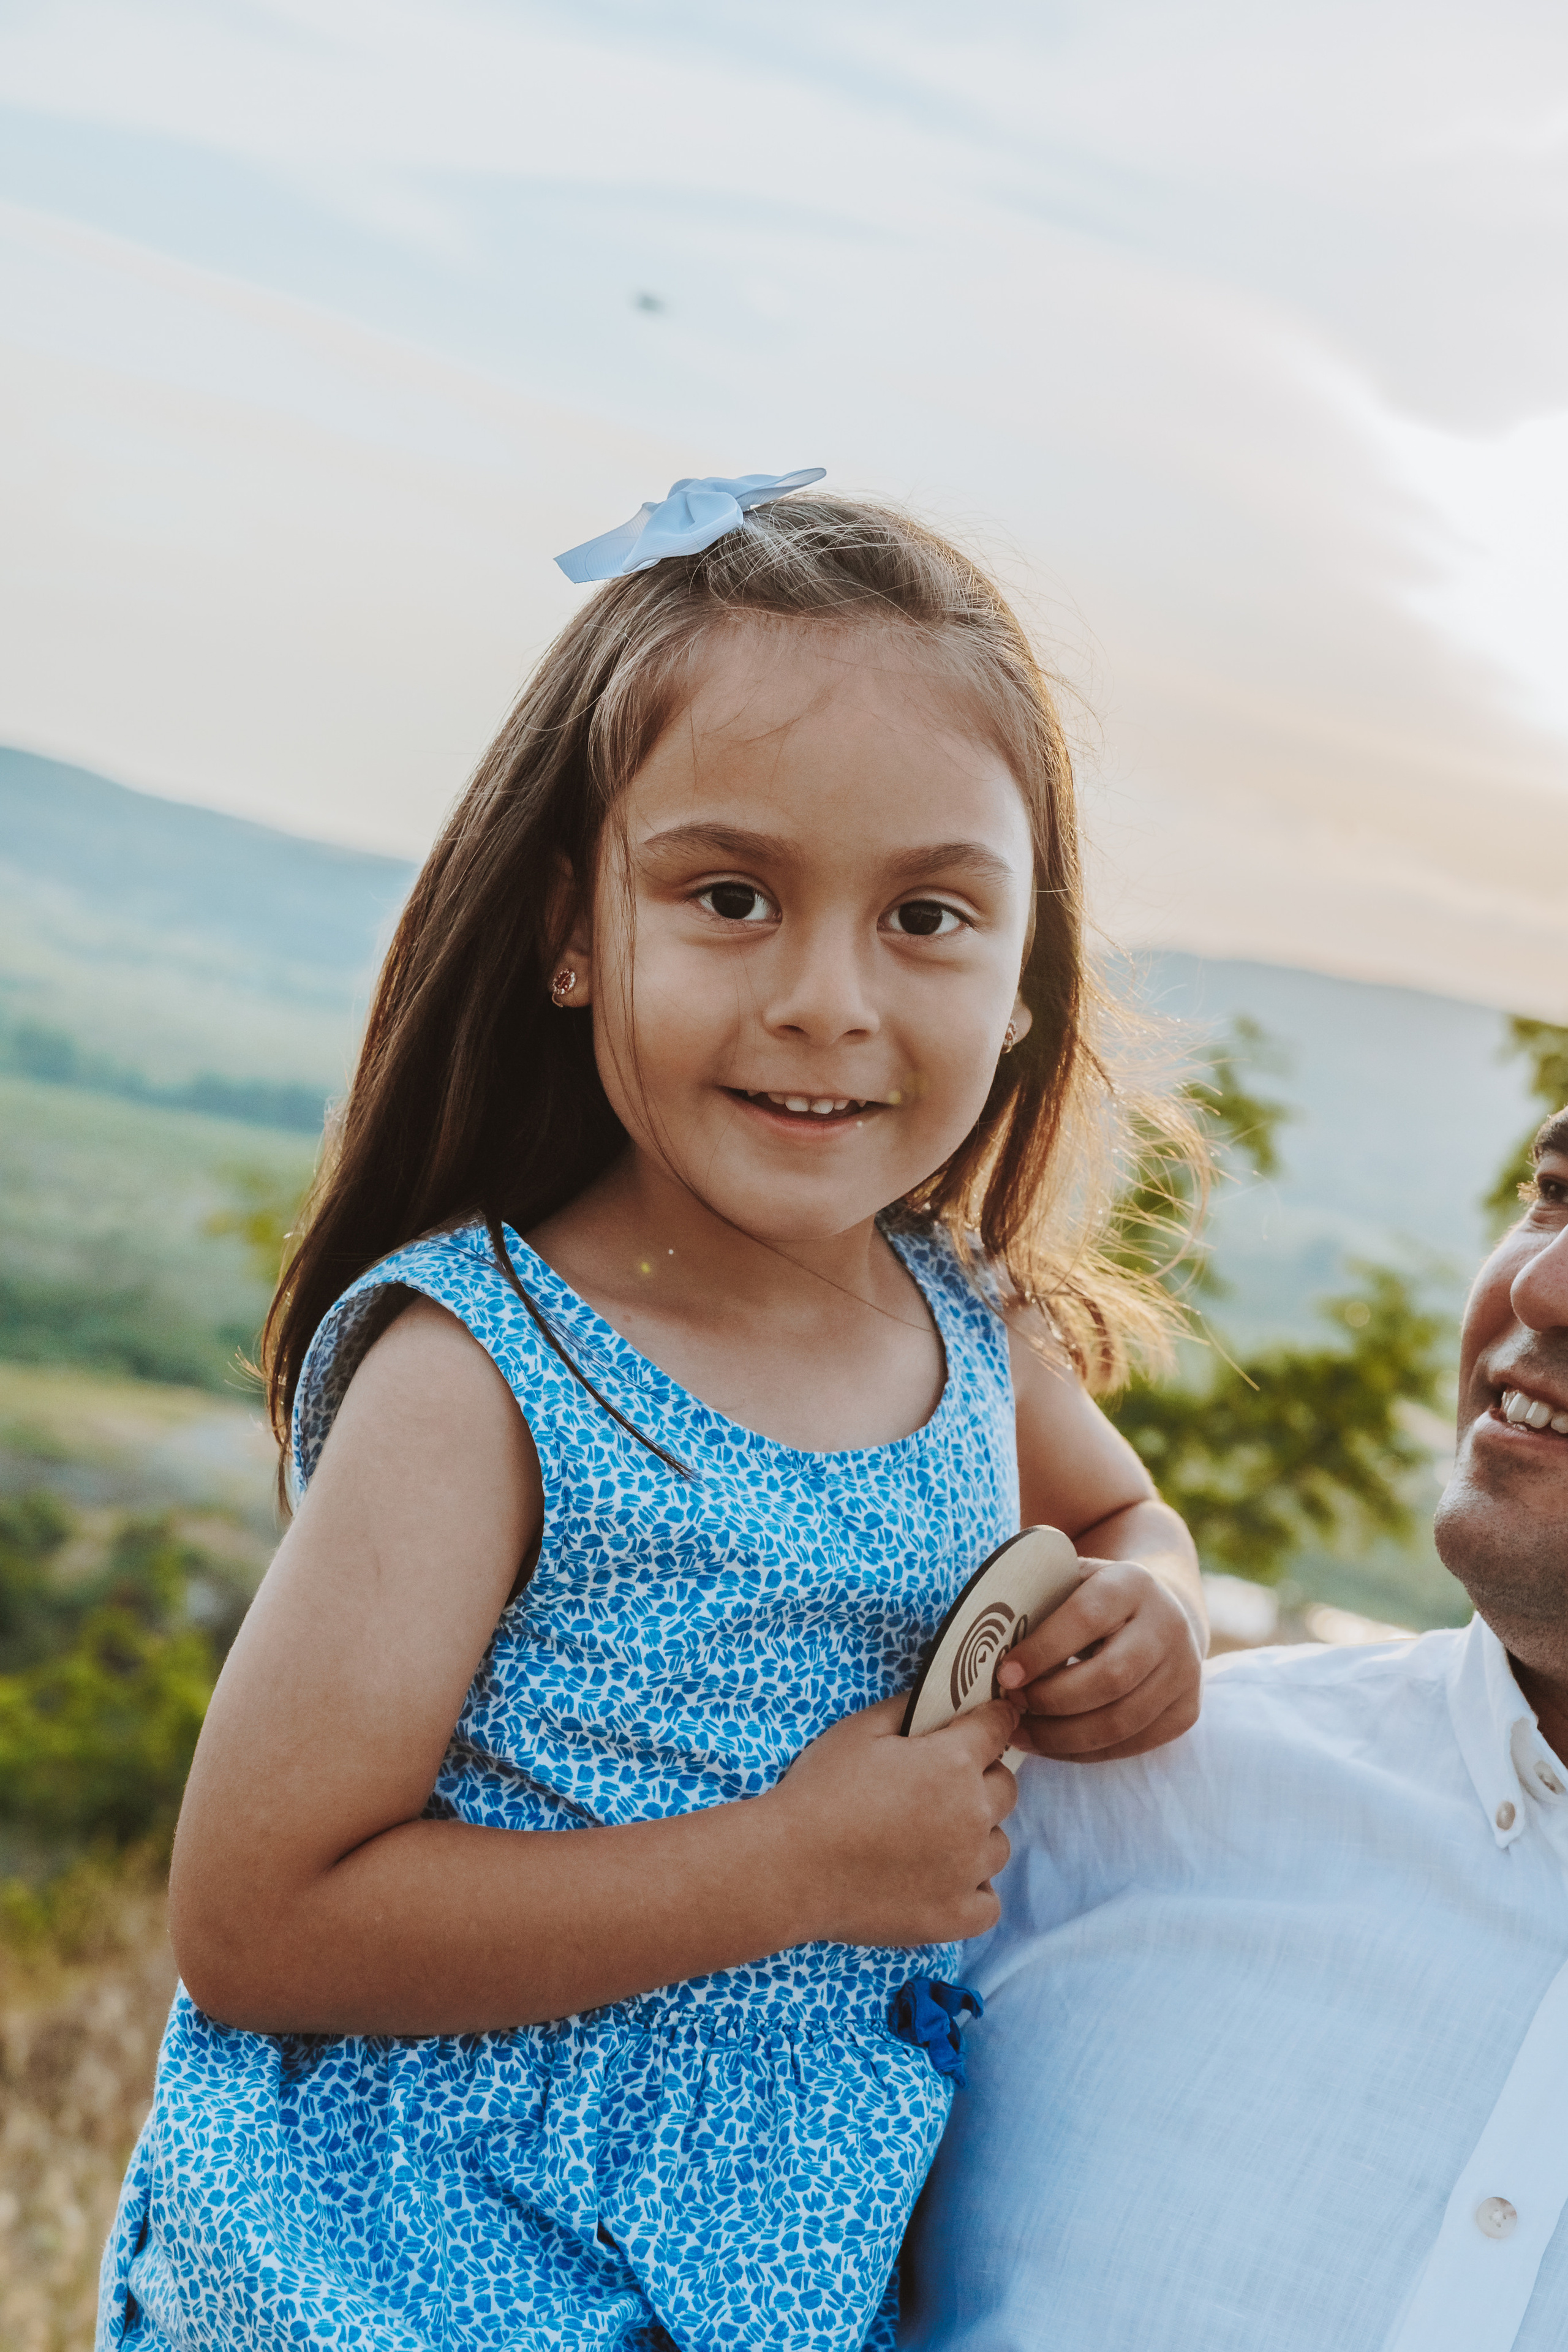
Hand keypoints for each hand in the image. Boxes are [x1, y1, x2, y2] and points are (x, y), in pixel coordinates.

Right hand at [769, 1692, 1020, 1947]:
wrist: (789, 1867)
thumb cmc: (820, 1791)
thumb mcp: (859, 1730)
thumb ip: (907, 1708)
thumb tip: (937, 1700)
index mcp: (953, 1762)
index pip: (998, 1727)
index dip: (992, 1720)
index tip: (988, 1722)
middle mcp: (973, 1815)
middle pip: (1005, 1788)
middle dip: (982, 1779)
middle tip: (942, 1786)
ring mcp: (967, 1871)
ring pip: (998, 1845)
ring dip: (976, 1837)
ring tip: (934, 1840)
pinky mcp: (954, 1917)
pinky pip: (988, 1902)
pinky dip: (971, 1891)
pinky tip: (941, 1883)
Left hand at [996, 1561, 1201, 1761]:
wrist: (1160, 1608)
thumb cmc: (1090, 1597)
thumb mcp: (1066, 1581)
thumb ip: (1033, 1600)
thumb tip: (978, 1642)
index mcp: (1132, 1583)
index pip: (1087, 1619)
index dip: (1042, 1651)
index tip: (1003, 1675)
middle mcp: (1168, 1626)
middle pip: (1110, 1678)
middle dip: (1051, 1700)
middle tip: (1010, 1707)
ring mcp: (1184, 1672)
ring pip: (1120, 1720)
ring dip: (1061, 1736)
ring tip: (1019, 1733)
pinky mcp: (1186, 1712)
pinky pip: (1131, 1744)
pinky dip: (1084, 1752)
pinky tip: (1049, 1744)